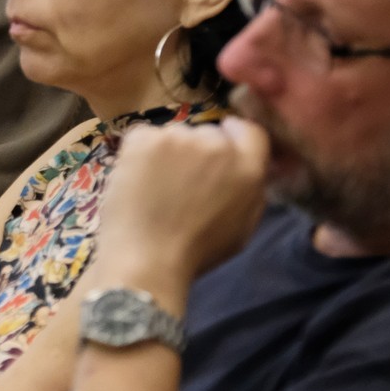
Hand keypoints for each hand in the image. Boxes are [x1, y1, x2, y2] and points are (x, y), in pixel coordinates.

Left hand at [94, 119, 270, 289]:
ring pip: (176, 135)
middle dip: (200, 152)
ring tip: (156, 187)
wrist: (148, 259)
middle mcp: (216, 144)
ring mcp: (178, 137)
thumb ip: (252, 191)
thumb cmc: (197, 253)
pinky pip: (144, 137)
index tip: (222, 146)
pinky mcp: (144, 137)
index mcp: (247, 167)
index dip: (236, 136)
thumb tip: (248, 169)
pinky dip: (140, 154)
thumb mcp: (242, 228)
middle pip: (209, 133)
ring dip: (170, 153)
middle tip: (183, 182)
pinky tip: (137, 180)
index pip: (250, 131)